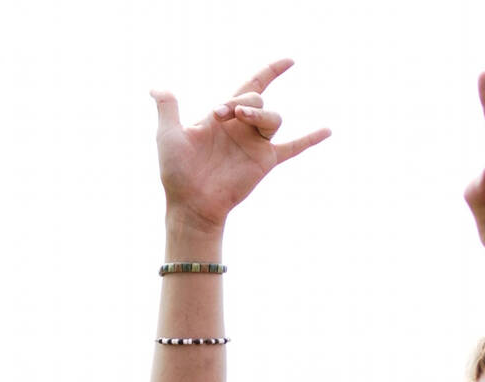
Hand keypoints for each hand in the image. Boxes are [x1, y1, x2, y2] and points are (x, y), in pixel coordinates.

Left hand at [151, 59, 329, 232]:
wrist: (191, 203)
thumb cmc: (177, 172)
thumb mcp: (168, 133)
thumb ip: (168, 107)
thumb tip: (156, 88)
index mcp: (223, 117)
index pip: (249, 87)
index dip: (266, 74)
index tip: (260, 82)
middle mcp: (242, 129)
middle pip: (258, 99)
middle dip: (242, 100)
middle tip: (221, 114)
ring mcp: (256, 145)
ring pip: (273, 117)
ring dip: (259, 113)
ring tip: (242, 118)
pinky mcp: (265, 163)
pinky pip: (293, 148)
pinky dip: (311, 139)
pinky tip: (328, 129)